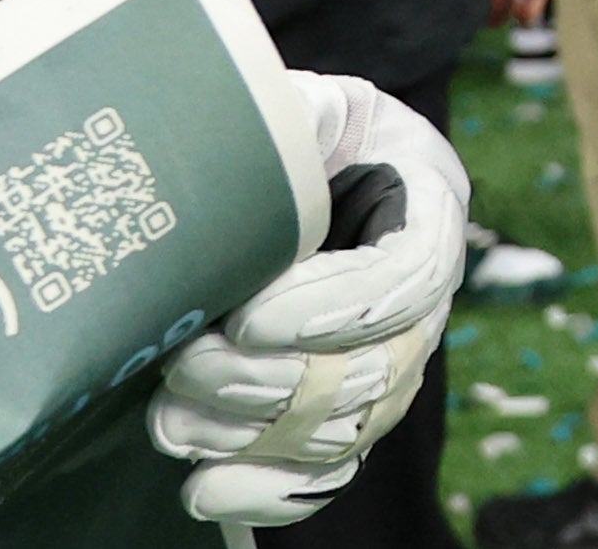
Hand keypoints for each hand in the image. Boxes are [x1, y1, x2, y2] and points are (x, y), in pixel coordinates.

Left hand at [148, 76, 469, 526]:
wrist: (302, 182)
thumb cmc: (305, 136)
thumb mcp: (312, 105)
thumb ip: (300, 113)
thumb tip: (275, 121)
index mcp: (428, 213)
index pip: (402, 280)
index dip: (329, 308)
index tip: (245, 316)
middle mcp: (423, 307)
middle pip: (370, 372)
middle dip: (268, 380)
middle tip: (184, 363)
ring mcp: (389, 373)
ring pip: (341, 433)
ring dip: (250, 436)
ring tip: (168, 421)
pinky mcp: (346, 422)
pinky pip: (325, 478)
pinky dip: (266, 492)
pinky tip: (201, 491)